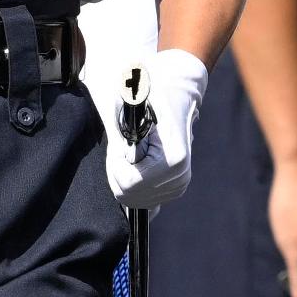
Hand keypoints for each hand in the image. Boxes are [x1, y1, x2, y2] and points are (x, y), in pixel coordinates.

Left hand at [106, 49, 206, 212]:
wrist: (177, 99)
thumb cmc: (155, 99)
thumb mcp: (135, 107)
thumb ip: (123, 126)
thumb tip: (120, 139)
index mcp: (174, 159)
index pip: (129, 182)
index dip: (116, 163)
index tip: (117, 144)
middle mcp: (180, 177)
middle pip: (127, 193)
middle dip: (117, 169)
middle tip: (121, 147)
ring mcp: (178, 187)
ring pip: (130, 196)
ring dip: (122, 174)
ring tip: (131, 152)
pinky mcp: (173, 190)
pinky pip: (139, 197)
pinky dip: (131, 181)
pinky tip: (138, 162)